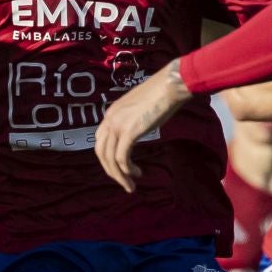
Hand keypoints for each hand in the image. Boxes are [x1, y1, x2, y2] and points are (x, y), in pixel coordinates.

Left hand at [94, 60, 191, 191]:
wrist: (170, 86)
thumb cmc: (161, 94)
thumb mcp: (139, 109)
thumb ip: (132, 120)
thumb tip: (137, 130)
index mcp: (111, 113)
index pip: (101, 140)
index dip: (108, 157)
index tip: (120, 167)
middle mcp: (109, 119)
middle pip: (101, 152)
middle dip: (110, 170)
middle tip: (124, 182)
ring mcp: (117, 125)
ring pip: (110, 158)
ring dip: (119, 176)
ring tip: (130, 186)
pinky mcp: (129, 132)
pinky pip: (122, 158)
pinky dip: (127, 170)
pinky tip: (136, 174)